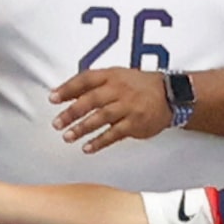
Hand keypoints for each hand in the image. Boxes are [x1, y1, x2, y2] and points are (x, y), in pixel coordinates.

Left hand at [49, 65, 171, 151]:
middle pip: (92, 100)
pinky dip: (100, 141)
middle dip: (72, 112)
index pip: (86, 79)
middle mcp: (120, 90)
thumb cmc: (138, 86)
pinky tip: (87, 147)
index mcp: (112, 76)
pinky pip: (115, 133)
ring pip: (102, 117)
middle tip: (56, 123)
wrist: (171, 95)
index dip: (68, 88)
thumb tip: (63, 92)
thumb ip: (91, 84)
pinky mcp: (136, 123)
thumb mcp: (116, 76)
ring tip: (68, 137)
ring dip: (83, 128)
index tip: (52, 98)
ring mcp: (129, 107)